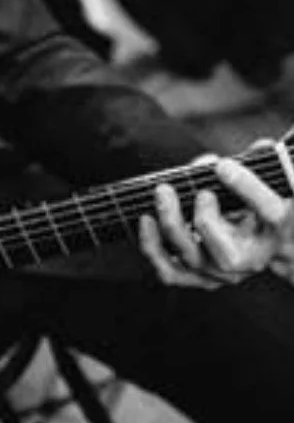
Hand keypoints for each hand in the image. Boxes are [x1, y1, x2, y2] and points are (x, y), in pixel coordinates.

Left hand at [139, 158, 293, 288]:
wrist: (257, 238)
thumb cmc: (257, 204)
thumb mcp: (268, 184)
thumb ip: (260, 168)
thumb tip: (259, 146)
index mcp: (277, 232)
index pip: (270, 213)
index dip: (247, 188)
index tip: (222, 166)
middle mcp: (250, 260)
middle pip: (226, 256)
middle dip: (204, 220)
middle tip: (195, 189)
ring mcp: (220, 272)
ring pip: (193, 259)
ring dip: (172, 225)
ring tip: (163, 192)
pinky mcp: (195, 275)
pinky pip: (169, 272)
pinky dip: (153, 247)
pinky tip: (145, 219)